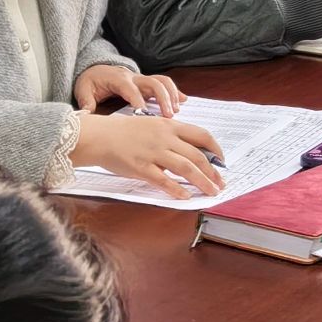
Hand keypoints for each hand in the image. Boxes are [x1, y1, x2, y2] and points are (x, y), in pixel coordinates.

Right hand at [73, 112, 224, 198]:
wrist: (99, 136)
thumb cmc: (124, 131)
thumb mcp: (152, 124)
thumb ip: (171, 135)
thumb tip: (189, 150)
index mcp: (170, 125)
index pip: (202, 136)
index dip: (216, 150)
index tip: (222, 161)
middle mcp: (165, 138)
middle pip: (198, 155)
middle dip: (213, 171)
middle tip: (220, 183)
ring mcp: (154, 153)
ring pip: (186, 168)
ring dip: (202, 182)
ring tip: (211, 192)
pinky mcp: (141, 167)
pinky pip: (163, 180)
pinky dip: (177, 189)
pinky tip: (186, 196)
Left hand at [74, 63, 184, 116]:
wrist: (95, 69)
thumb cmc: (90, 81)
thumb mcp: (83, 89)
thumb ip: (85, 102)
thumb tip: (86, 115)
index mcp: (118, 79)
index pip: (131, 90)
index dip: (138, 101)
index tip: (144, 114)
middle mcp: (133, 77)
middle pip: (153, 83)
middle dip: (163, 98)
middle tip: (168, 115)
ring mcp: (142, 79)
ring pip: (162, 81)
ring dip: (171, 95)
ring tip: (176, 111)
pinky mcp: (146, 83)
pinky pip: (164, 83)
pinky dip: (175, 91)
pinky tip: (183, 101)